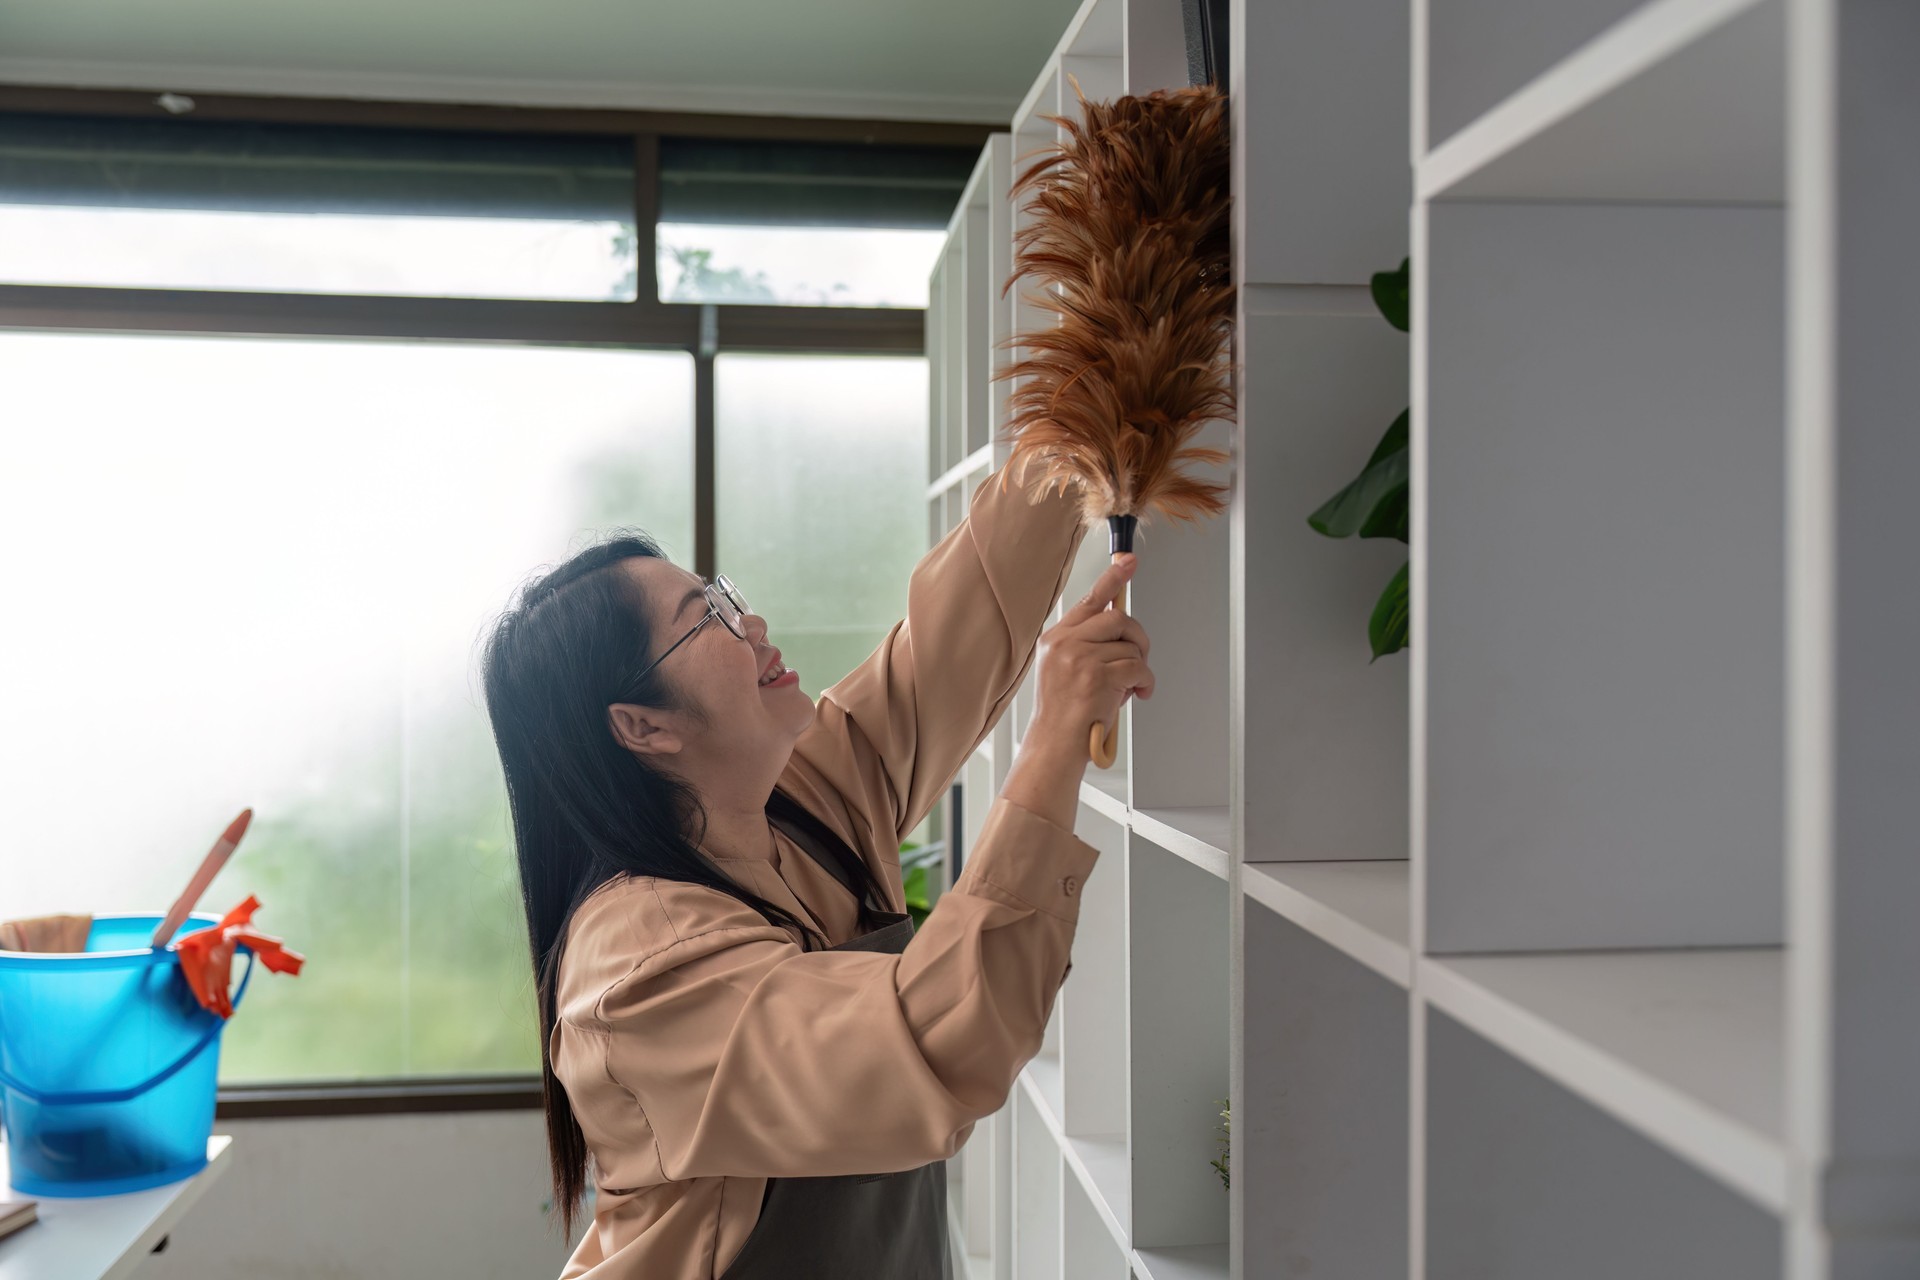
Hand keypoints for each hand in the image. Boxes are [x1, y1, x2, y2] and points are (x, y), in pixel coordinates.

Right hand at [1026, 554, 1154, 759]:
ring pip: (1130, 644)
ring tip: (1130, 686)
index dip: (1113, 578)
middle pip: (1117, 618)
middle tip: (1140, 655)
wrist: (1054, 747)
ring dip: (1140, 666)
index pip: (1089, 600)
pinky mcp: (1097, 677)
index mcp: (1056, 639)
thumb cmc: (1065, 715)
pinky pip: (1138, 667)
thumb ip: (1088, 646)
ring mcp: (1080, 659)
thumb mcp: (1065, 671)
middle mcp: (1065, 644)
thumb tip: (1123, 631)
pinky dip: (1145, 682)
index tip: (1129, 561)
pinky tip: (1137, 694)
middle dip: (1138, 636)